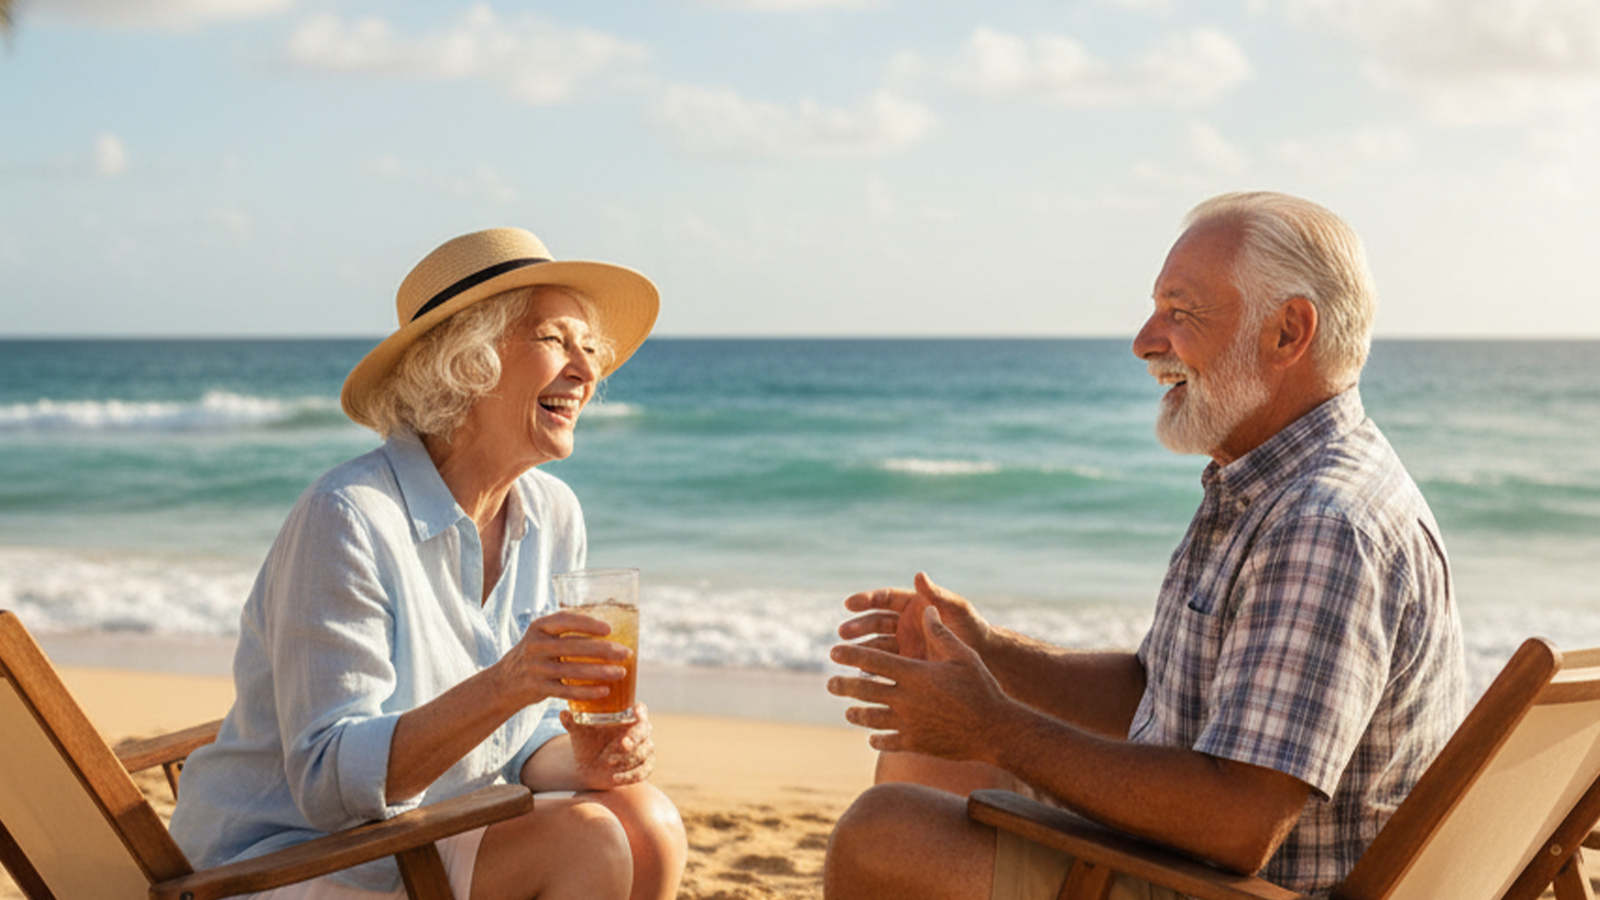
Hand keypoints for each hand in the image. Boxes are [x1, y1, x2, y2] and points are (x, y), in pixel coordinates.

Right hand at [497, 610, 630, 707]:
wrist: (506, 681)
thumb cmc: (536, 653)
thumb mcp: (542, 635)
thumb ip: (565, 628)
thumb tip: (608, 625)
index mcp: (539, 627)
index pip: (564, 621)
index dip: (587, 624)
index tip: (609, 629)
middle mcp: (536, 646)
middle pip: (574, 646)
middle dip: (604, 650)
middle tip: (626, 653)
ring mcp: (536, 668)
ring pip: (573, 671)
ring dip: (600, 672)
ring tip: (621, 672)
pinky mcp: (539, 689)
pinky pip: (567, 691)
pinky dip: (587, 692)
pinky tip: (605, 691)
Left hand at [561, 704, 655, 789]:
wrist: (590, 766)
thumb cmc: (588, 742)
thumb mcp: (580, 732)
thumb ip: (573, 722)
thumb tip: (564, 713)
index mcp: (629, 717)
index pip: (641, 711)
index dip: (640, 712)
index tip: (635, 712)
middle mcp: (641, 732)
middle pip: (645, 732)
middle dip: (635, 738)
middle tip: (622, 743)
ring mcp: (645, 750)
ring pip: (643, 752)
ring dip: (627, 758)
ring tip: (607, 762)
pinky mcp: (645, 767)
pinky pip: (643, 772)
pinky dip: (629, 775)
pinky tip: (614, 777)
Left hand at [829, 605, 1010, 762]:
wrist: (994, 730)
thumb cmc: (981, 687)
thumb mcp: (962, 655)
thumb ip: (939, 632)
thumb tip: (925, 608)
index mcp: (914, 673)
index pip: (872, 660)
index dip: (850, 654)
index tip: (834, 652)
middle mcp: (906, 698)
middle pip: (864, 690)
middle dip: (843, 685)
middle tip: (830, 683)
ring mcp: (909, 723)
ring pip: (871, 718)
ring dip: (856, 713)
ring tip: (847, 711)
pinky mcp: (916, 742)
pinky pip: (889, 741)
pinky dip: (878, 739)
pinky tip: (872, 737)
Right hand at [836, 572, 989, 661]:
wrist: (985, 657)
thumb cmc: (972, 627)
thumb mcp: (956, 609)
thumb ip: (937, 594)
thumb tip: (919, 574)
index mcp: (914, 604)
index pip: (885, 598)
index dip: (866, 599)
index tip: (849, 604)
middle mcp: (906, 623)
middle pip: (875, 621)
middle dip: (858, 627)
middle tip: (842, 633)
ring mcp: (905, 644)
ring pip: (876, 644)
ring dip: (860, 648)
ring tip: (844, 655)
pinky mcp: (907, 664)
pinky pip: (885, 665)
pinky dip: (872, 668)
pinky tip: (860, 674)